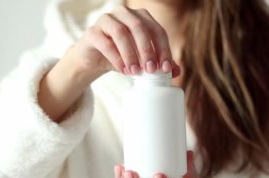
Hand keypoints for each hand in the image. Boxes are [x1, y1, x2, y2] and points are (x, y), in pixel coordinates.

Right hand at [38, 5, 179, 121]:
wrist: (94, 61)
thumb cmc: (121, 57)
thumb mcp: (142, 60)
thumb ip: (158, 62)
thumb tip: (176, 72)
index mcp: (140, 17)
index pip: (157, 30)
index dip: (164, 49)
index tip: (166, 69)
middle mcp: (123, 13)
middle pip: (139, 27)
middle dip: (148, 50)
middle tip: (151, 70)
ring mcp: (105, 20)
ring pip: (121, 32)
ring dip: (131, 54)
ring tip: (135, 73)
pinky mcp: (91, 32)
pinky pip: (105, 43)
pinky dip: (116, 58)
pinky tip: (123, 70)